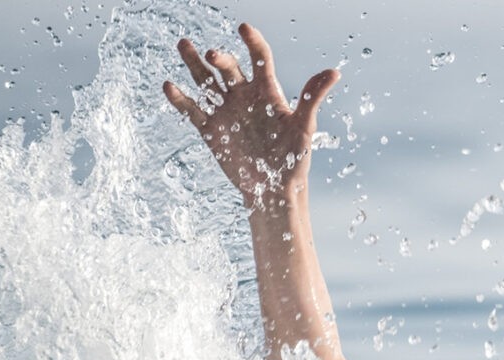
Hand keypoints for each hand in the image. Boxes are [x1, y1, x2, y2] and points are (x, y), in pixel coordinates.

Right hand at [163, 23, 338, 208]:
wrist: (274, 189)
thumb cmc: (294, 158)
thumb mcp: (304, 128)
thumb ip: (312, 98)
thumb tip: (334, 72)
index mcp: (267, 91)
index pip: (260, 59)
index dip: (252, 42)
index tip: (244, 28)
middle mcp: (244, 96)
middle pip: (228, 68)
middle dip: (221, 59)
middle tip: (214, 54)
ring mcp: (225, 111)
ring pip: (206, 81)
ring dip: (194, 64)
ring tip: (184, 45)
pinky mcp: (210, 129)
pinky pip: (192, 110)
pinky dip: (181, 99)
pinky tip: (169, 86)